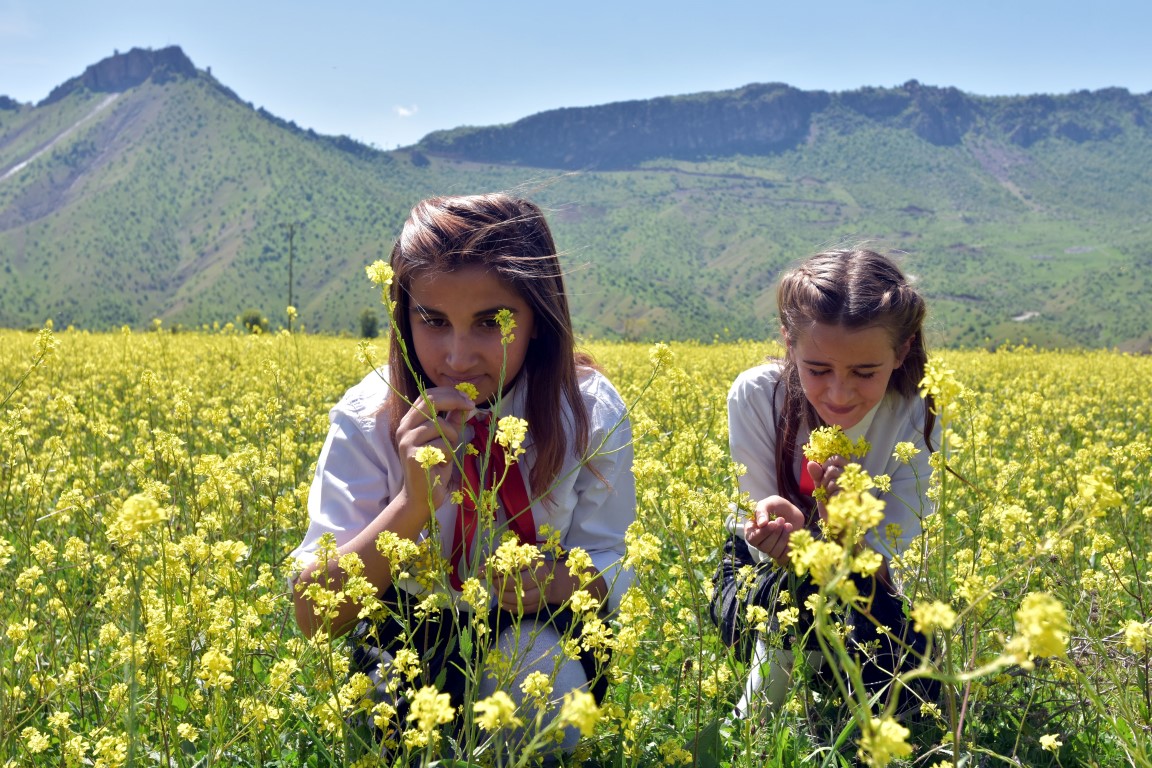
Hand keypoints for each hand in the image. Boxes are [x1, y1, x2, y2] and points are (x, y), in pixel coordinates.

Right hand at [394, 387, 474, 512]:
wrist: (422, 496)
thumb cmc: (435, 467)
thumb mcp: (446, 440)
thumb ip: (452, 421)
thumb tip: (465, 404)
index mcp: (410, 422)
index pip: (427, 396)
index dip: (449, 393)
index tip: (467, 398)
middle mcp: (404, 428)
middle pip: (431, 402)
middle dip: (454, 401)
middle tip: (471, 406)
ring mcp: (407, 441)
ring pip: (440, 425)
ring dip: (453, 438)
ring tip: (448, 453)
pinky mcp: (413, 455)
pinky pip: (441, 444)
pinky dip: (448, 453)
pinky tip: (441, 464)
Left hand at [489, 559, 550, 612]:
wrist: (545, 579)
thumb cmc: (523, 567)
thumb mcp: (511, 560)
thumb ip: (495, 564)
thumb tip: (477, 572)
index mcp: (534, 560)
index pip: (514, 565)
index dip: (499, 569)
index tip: (489, 572)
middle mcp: (542, 576)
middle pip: (518, 582)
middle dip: (501, 584)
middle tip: (493, 583)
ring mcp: (542, 592)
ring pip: (520, 598)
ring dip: (504, 596)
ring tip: (497, 591)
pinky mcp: (538, 605)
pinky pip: (521, 609)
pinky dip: (508, 606)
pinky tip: (502, 600)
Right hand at [744, 495, 805, 565]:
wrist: (793, 512)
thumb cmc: (777, 507)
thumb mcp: (769, 503)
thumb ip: (762, 511)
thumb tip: (761, 524)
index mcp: (751, 530)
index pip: (752, 538)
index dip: (763, 533)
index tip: (773, 523)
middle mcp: (758, 542)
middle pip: (763, 547)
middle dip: (775, 533)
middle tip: (782, 520)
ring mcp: (769, 549)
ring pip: (773, 552)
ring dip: (783, 538)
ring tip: (789, 525)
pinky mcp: (780, 554)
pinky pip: (782, 559)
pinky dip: (788, 549)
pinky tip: (792, 536)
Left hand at [806, 455, 846, 521]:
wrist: (836, 522)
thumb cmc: (830, 503)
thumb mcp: (821, 486)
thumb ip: (817, 474)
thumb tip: (811, 463)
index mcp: (847, 472)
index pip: (837, 457)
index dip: (826, 463)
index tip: (823, 473)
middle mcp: (852, 477)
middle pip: (832, 468)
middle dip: (823, 478)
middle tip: (825, 488)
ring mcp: (853, 485)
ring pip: (832, 477)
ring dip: (826, 488)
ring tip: (830, 496)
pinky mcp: (852, 494)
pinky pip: (835, 488)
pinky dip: (830, 495)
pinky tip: (833, 501)